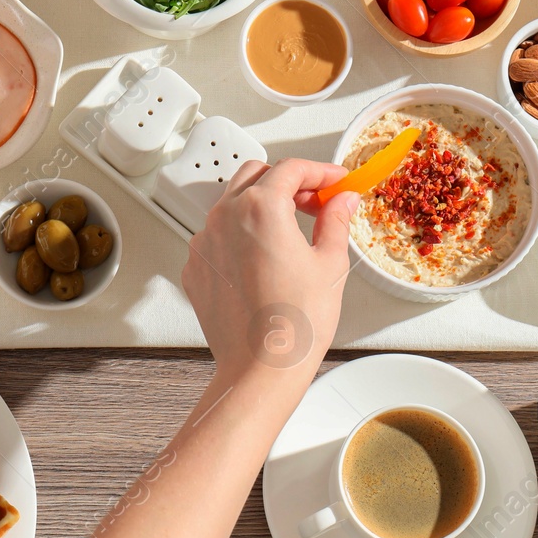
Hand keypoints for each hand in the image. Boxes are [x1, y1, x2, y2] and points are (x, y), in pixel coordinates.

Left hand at [181, 159, 358, 386]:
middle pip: (256, 175)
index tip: (336, 182)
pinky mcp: (196, 267)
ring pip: (232, 204)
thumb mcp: (330, 263)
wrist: (260, 368)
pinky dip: (241, 235)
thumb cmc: (295, 323)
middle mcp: (224, 217)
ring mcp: (204, 242)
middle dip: (288, 181)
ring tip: (292, 229)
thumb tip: (342, 201)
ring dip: (262, 205)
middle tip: (316, 202)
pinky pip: (218, 236)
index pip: (291, 169)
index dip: (320, 171)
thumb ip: (335, 221)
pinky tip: (264, 258)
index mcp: (260, 208)